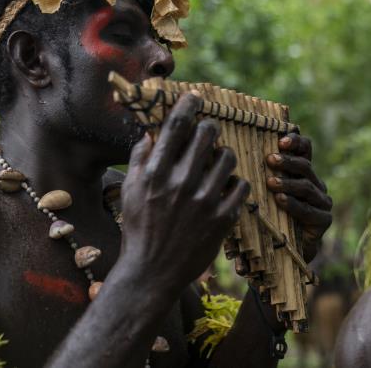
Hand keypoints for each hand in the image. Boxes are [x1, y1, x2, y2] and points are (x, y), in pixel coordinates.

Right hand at [121, 93, 249, 292]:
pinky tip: (227, 187)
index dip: (188, 106)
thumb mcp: (129, 192)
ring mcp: (204, 202)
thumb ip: (140, 159)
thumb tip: (150, 133)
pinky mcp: (222, 220)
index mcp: (155, 173)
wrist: (151, 272)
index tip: (195, 97)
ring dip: (224, 155)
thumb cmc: (138, 229)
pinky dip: (236, 183)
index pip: (176, 126)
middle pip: (207, 135)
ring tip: (218, 162)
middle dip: (209, 128)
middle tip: (208, 133)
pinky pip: (241, 187)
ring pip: (228, 158)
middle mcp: (181, 183)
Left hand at [265, 133, 331, 261]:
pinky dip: (293, 204)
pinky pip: (309, 210)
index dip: (296, 142)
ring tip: (271, 182)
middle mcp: (316, 184)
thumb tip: (237, 153)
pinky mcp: (324, 220)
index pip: (306, 149)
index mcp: (304, 172)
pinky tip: (280, 200)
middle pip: (305, 166)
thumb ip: (261, 174)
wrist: (287, 250)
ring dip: (288, 183)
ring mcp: (322, 202)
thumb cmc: (271, 215)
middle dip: (287, 161)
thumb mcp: (264, 192)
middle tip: (270, 159)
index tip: (280, 140)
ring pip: (307, 187)